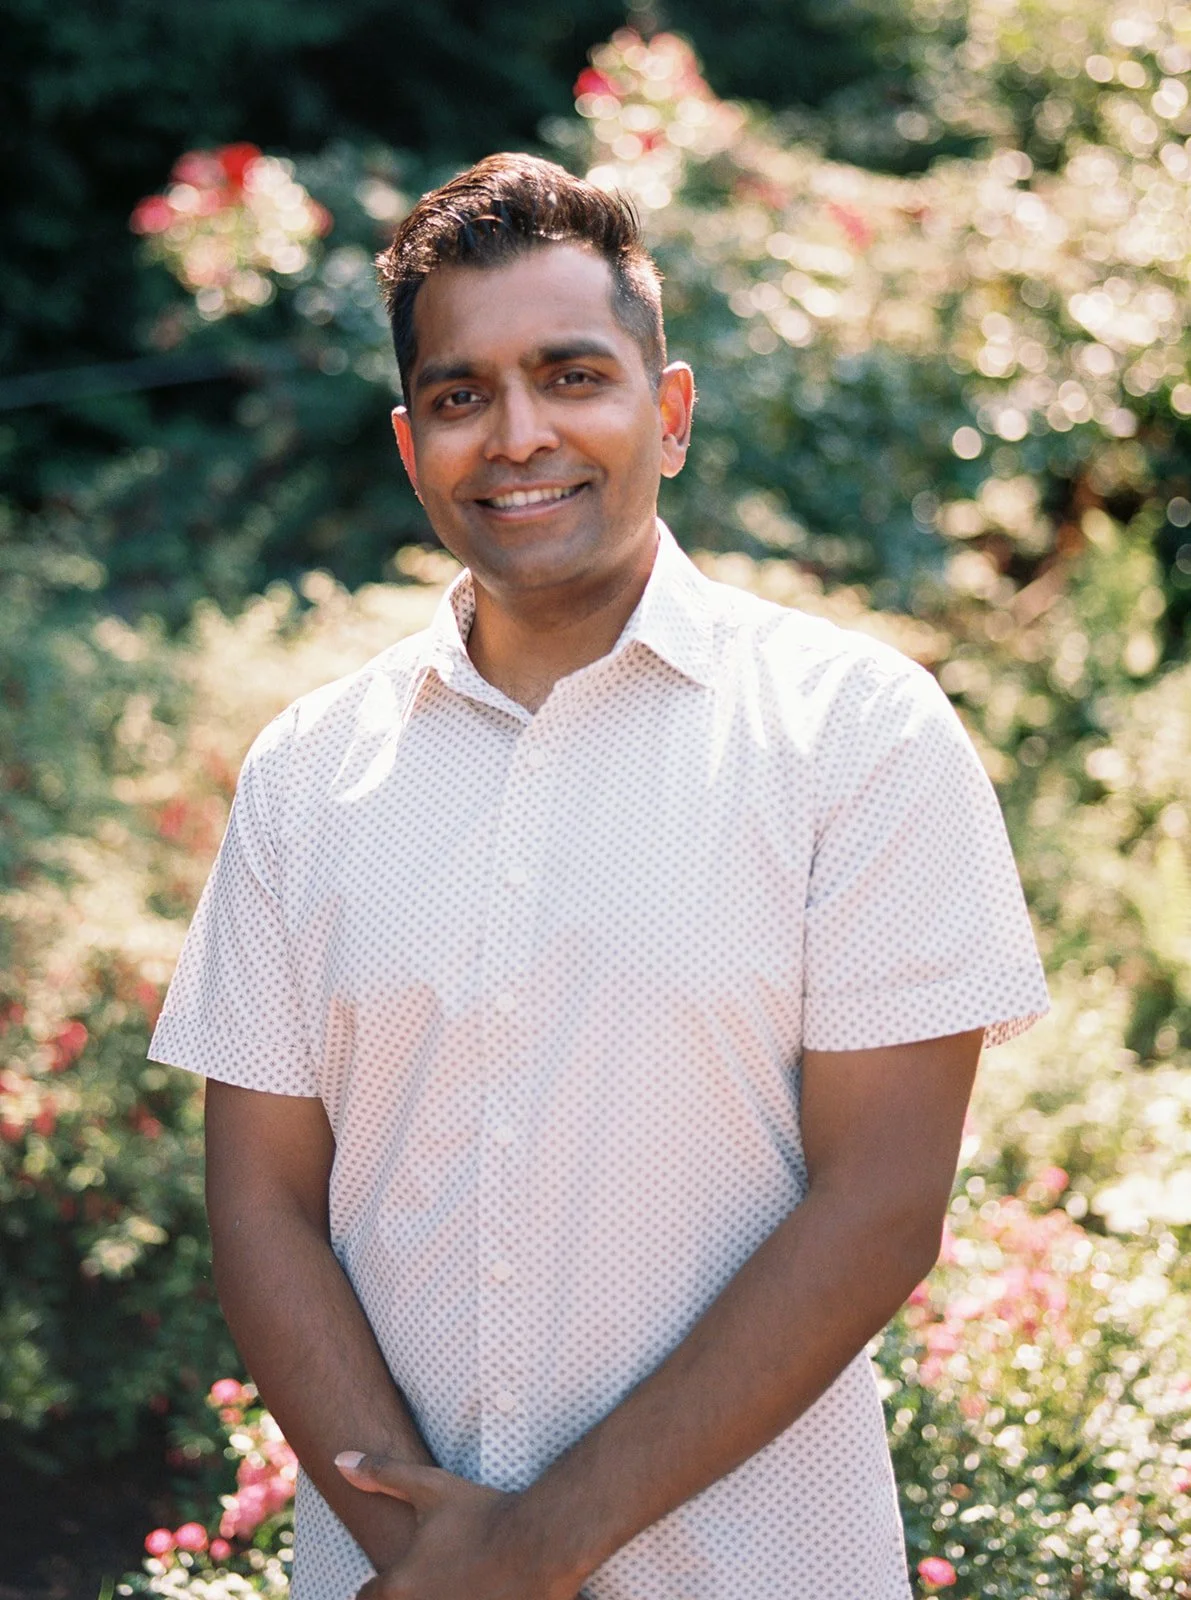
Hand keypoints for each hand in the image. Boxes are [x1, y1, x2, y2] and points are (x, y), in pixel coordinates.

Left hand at [335, 1452, 584, 1599]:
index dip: (375, 1586)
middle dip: (406, 1593)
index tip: (389, 1578)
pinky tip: (476, 1592)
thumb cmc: (482, 1512)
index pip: (366, 1598)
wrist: (539, 1541)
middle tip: (430, 1575)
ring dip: (434, 1598)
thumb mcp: (431, 1488)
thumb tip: (340, 1458)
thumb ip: (383, 1474)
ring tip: (453, 1581)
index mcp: (399, 1586)